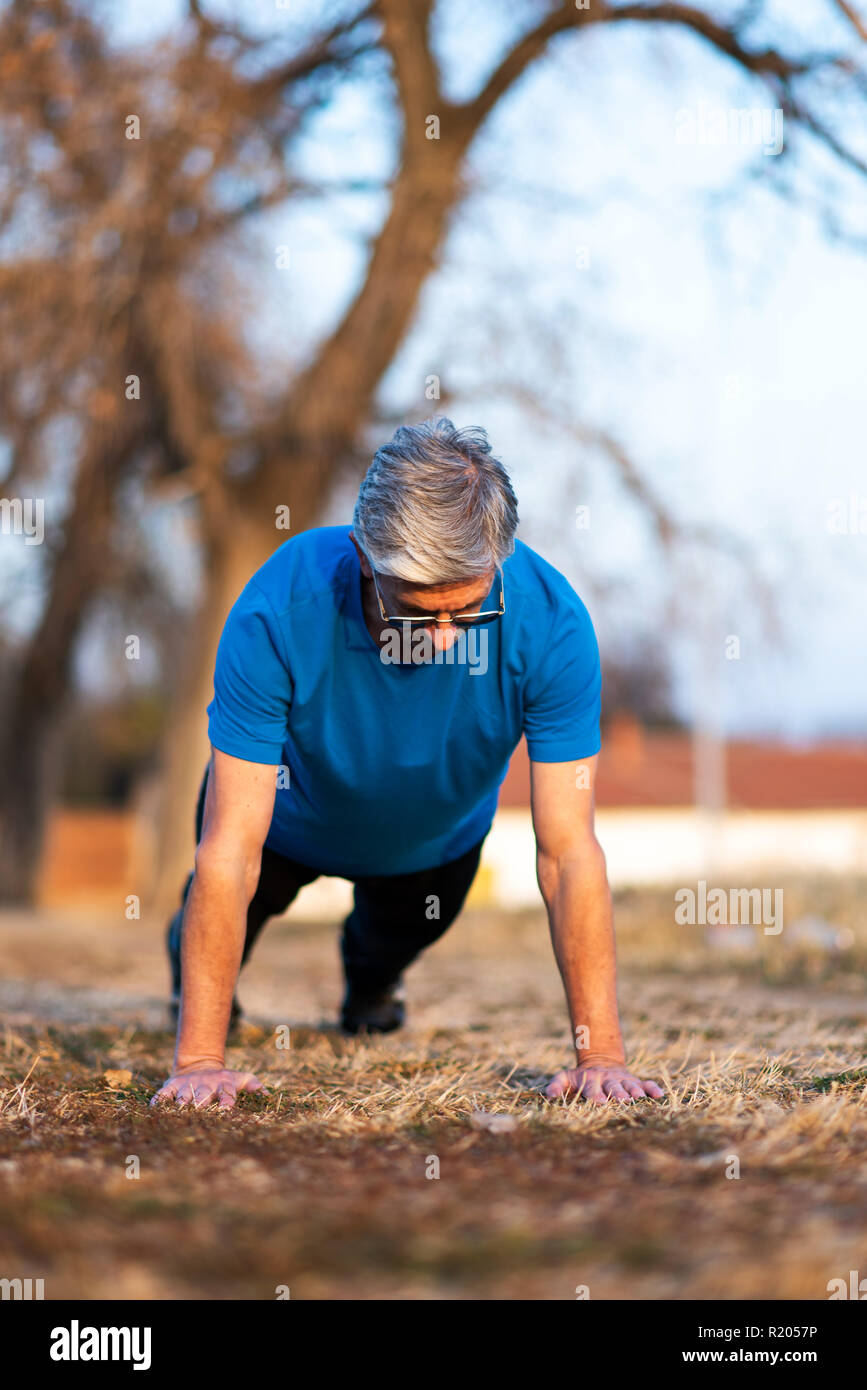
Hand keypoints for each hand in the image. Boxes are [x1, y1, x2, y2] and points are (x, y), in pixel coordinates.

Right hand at [150, 1066, 265, 1110]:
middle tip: (197, 1115)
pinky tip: (154, 1109)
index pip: (227, 1094)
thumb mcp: (241, 1079)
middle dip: (199, 1105)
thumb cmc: (225, 1080)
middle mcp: (205, 1085)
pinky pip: (163, 1093)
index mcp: (223, 1085)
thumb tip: (269, 1095)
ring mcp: (187, 1085)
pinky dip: (159, 1100)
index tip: (226, 1111)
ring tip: (176, 1115)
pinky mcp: (172, 1085)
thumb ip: (255, 1086)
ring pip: (182, 1097)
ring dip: (179, 1106)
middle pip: (202, 1096)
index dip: (226, 1102)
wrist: (200, 1065)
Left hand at [546, 1055, 663, 1104]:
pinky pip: (645, 1084)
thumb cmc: (580, 1077)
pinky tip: (659, 1095)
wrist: (600, 1063)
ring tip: (639, 1098)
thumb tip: (549, 1095)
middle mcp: (608, 1080)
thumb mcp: (565, 1077)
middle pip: (614, 1088)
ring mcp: (623, 1080)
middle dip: (618, 1094)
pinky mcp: (634, 1082)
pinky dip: (652, 1089)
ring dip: (635, 1092)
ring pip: (630, 1086)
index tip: (599, 1102)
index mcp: (591, 1080)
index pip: (593, 1089)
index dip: (595, 1095)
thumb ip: (556, 1084)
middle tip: (623, 1101)